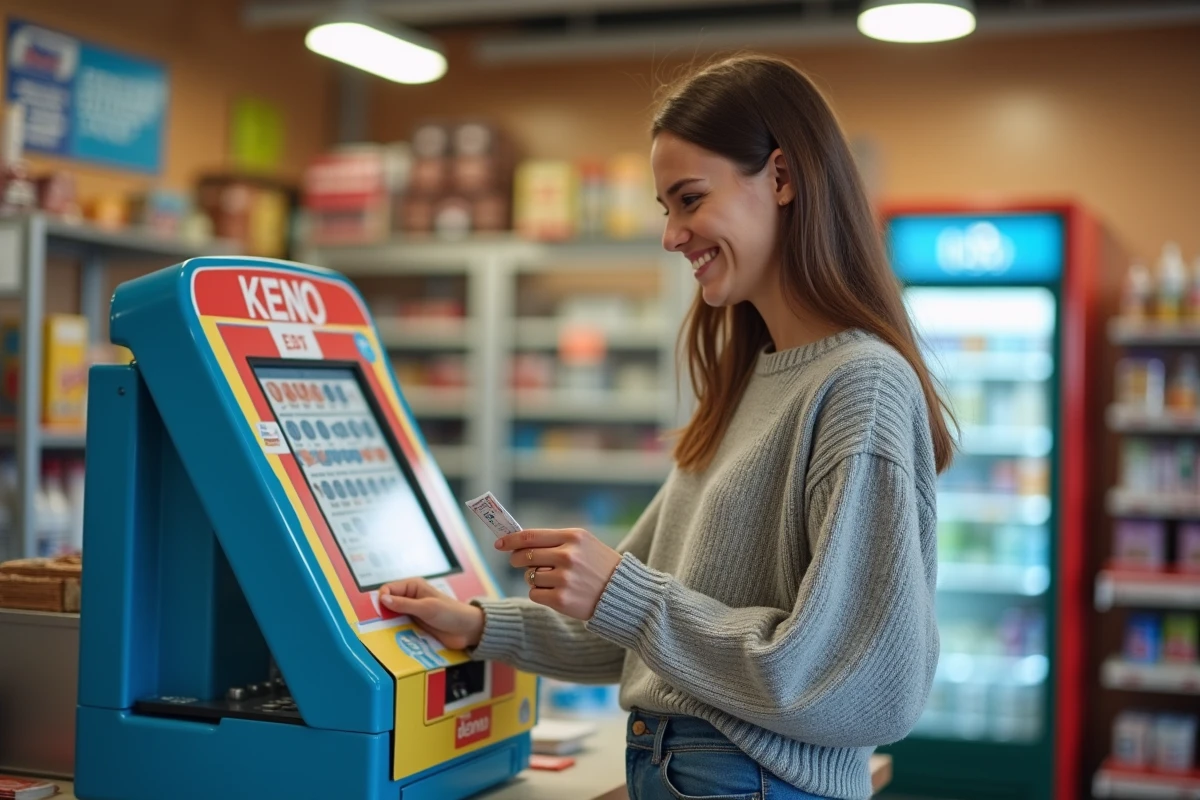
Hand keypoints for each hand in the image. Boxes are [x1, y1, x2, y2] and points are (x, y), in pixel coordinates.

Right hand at [379, 578, 484, 649]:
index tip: (382, 611)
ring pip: (392, 618)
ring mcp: (412, 613)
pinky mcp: (415, 626)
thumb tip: (383, 599)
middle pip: (388, 604)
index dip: (383, 598)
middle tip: (379, 625)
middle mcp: (410, 598)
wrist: (467, 630)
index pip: (388, 589)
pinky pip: (400, 628)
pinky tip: (393, 640)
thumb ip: (404, 604)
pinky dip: (396, 633)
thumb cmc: (450, 613)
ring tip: (384, 634)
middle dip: (383, 614)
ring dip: (389, 625)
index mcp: (413, 587)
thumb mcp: (427, 608)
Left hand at [496, 528, 622, 620]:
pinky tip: (557, 592)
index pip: (531, 536)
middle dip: (517, 559)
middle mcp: (568, 556)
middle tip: (519, 562)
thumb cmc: (600, 566)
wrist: (622, 593)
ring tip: (555, 580)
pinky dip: (540, 593)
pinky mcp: (561, 599)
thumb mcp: (584, 544)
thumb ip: (555, 541)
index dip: (511, 539)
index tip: (499, 543)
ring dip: (535, 578)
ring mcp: (564, 578)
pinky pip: (534, 593)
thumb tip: (519, 542)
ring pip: (530, 576)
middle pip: (525, 556)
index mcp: (573, 537)